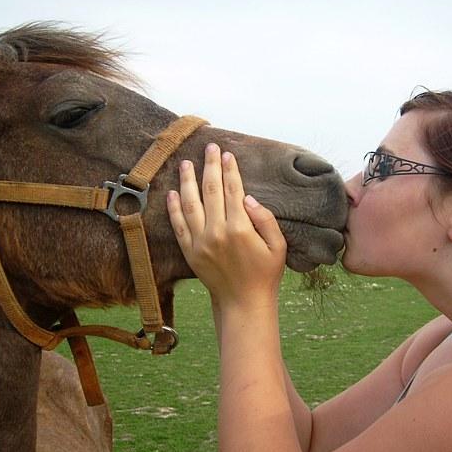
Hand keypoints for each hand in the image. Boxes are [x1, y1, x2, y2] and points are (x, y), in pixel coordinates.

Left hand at [167, 143, 286, 308]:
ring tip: (187, 163)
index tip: (227, 154)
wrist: (243, 303)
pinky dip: (174, 207)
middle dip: (210, 166)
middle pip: (211, 190)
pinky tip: (173, 192)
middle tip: (209, 148)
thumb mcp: (278, 247)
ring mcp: (200, 242)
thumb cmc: (265, 275)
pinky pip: (178, 225)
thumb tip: (248, 198)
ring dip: (188, 181)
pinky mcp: (190, 252)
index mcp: (240, 229)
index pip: (233, 190)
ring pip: (191, 203)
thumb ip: (266, 220)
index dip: (230, 170)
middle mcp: (217, 232)